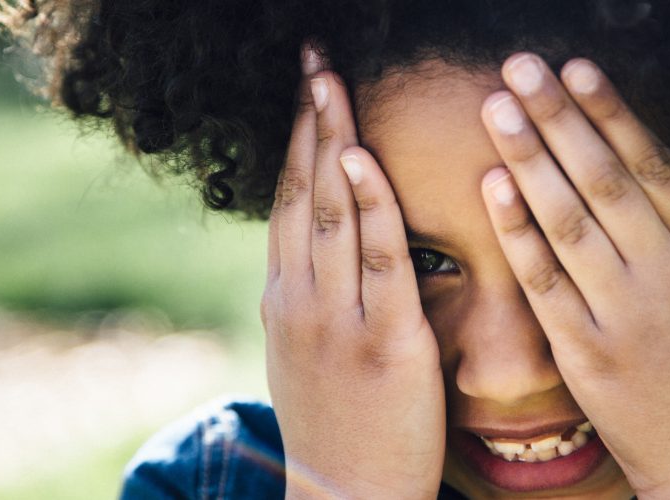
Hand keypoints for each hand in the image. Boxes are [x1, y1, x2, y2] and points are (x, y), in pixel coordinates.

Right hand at [262, 48, 444, 498]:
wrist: (344, 495)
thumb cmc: (337, 421)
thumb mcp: (304, 352)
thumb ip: (308, 296)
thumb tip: (307, 253)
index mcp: (285, 297)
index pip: (286, 201)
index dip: (295, 141)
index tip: (305, 90)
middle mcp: (300, 299)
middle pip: (300, 192)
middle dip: (308, 121)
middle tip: (314, 59)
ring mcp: (336, 320)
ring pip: (329, 215)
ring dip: (331, 143)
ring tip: (330, 83)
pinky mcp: (384, 343)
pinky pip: (377, 262)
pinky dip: (369, 208)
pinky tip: (364, 161)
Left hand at [478, 53, 669, 498]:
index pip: (654, 167)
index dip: (612, 112)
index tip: (577, 68)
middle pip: (605, 182)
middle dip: (559, 119)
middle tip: (520, 67)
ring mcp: (626, 317)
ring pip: (570, 224)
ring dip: (529, 161)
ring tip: (497, 109)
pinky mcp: (587, 356)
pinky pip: (545, 285)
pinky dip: (518, 235)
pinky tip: (492, 188)